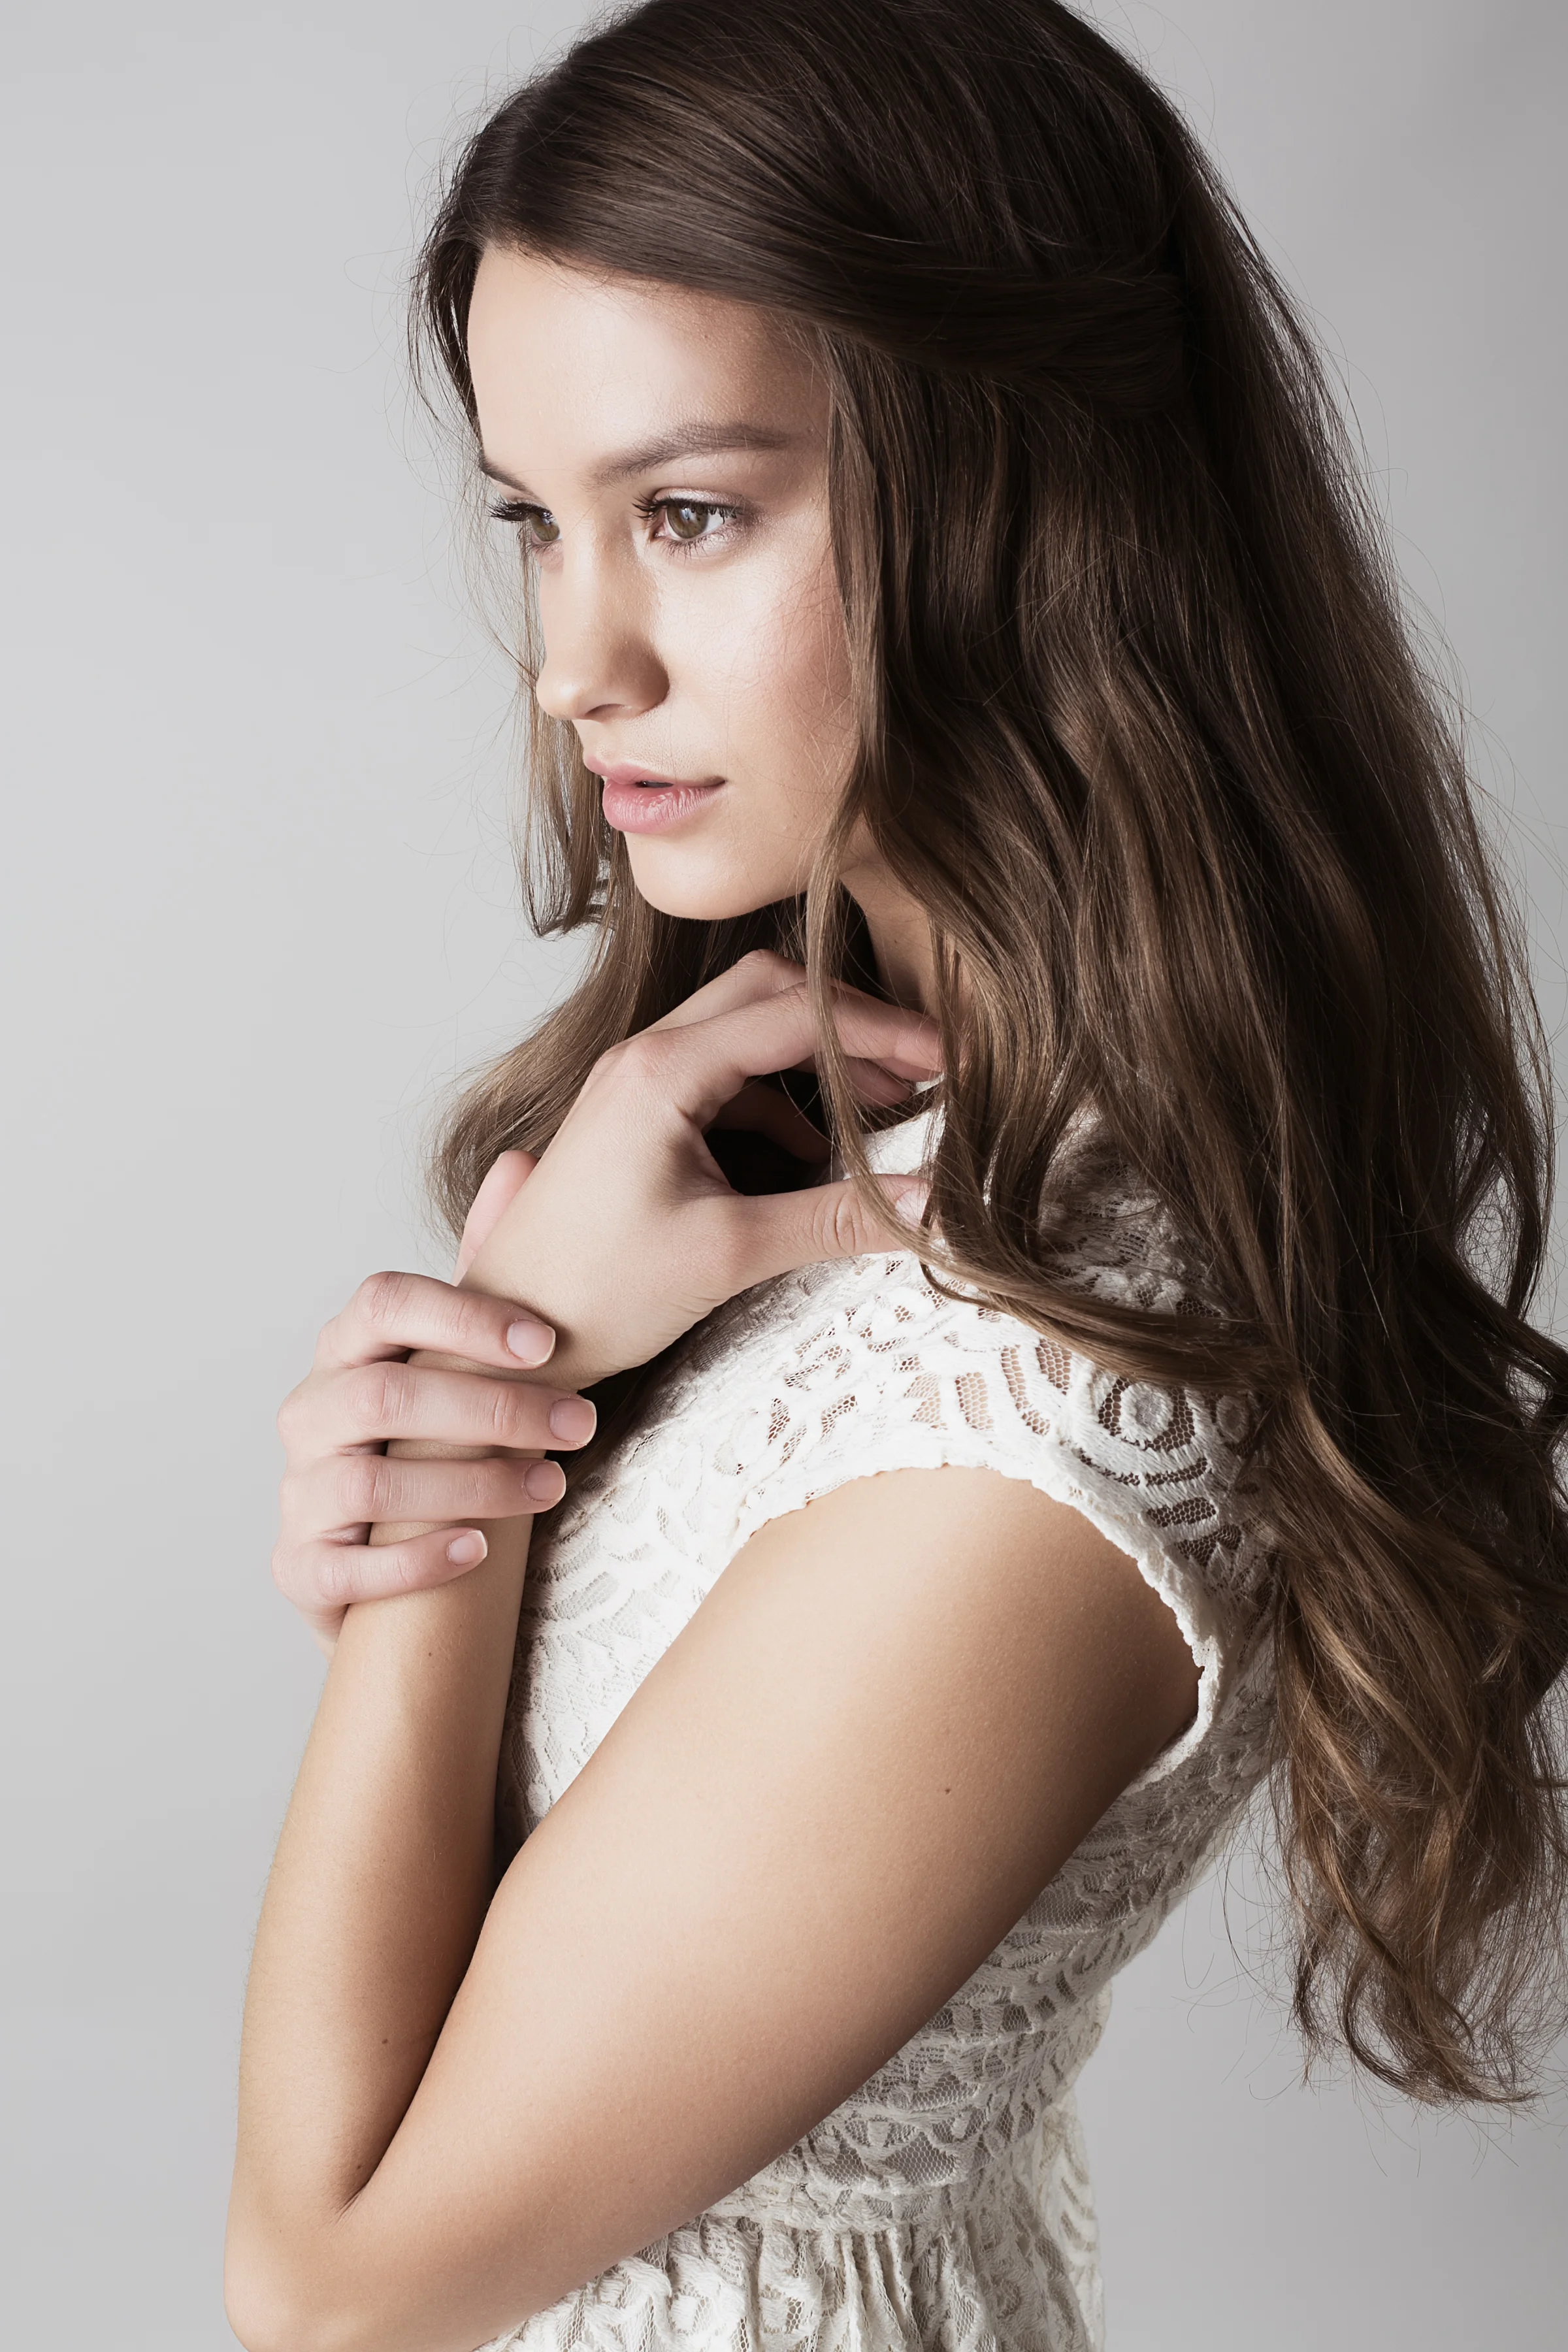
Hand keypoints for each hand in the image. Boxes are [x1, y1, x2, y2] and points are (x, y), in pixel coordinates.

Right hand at [272, 1263, 596, 1655]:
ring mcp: (298, 1493)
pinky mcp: (299, 1568)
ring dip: (472, 1485)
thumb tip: (522, 1161)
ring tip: (552, 1487)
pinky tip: (479, 1550)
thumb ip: (485, 1268)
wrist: (393, 1561)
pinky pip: (344, 1567)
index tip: (547, 1342)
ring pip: (372, 1485)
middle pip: (386, 1397)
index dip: (463, 1318)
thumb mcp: (459, 1356)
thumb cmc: (434, 1439)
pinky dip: (414, 1560)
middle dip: (492, 1409)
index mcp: (347, 1350)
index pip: (384, 1304)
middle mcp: (309, 1413)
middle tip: (580, 1423)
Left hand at [461, 950, 940, 1390]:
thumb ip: (833, 1221)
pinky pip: (723, 1075)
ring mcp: (635, 1081)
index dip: (883, 1031)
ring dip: (817, 1057)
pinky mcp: (635, 1116)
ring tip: (883, 1107)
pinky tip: (814, 1153)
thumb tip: (933, 1208)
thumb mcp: (728, 1255)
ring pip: (745, 1028)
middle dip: (851, 1022)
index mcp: (661, 1071)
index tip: (949, 1060)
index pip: (796, 1013)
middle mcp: (644, 1056)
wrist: (508, 1334)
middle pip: (769, 991)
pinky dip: (780, 1097)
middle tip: (922, 1069)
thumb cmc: (595, 1292)